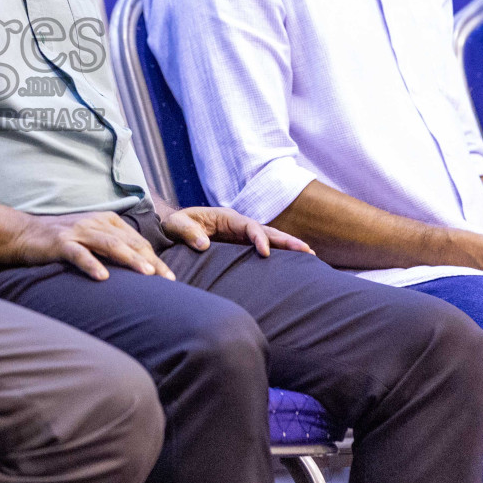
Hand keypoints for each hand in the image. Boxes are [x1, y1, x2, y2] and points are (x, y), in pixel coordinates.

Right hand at [10, 211, 173, 281]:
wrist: (24, 233)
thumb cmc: (62, 241)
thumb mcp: (91, 238)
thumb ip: (113, 247)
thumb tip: (141, 268)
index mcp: (107, 221)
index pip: (137, 241)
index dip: (155, 258)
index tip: (170, 277)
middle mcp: (95, 223)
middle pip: (129, 243)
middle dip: (151, 261)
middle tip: (168, 279)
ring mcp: (78, 232)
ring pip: (109, 245)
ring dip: (130, 259)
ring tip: (147, 274)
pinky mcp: (60, 243)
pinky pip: (79, 254)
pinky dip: (91, 264)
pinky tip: (102, 277)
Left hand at [160, 206, 314, 256]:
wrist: (173, 229)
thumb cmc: (174, 225)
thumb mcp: (176, 225)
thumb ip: (188, 232)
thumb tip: (204, 245)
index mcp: (226, 217)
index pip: (248, 226)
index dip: (259, 238)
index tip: (265, 253)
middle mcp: (238, 225)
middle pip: (267, 231)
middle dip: (287, 240)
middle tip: (308, 250)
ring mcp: (241, 236)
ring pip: (269, 239)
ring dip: (288, 247)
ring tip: (310, 255)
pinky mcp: (241, 247)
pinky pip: (263, 249)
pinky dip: (279, 254)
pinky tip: (293, 264)